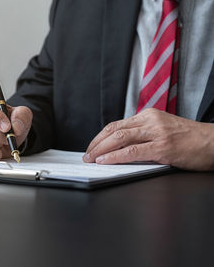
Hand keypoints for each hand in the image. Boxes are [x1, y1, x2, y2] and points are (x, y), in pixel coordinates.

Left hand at [84, 108, 213, 170]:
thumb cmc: (191, 140)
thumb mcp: (162, 129)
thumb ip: (143, 134)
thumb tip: (119, 147)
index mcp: (149, 116)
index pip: (116, 125)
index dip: (100, 137)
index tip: (91, 147)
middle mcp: (150, 121)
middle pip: (114, 130)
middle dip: (96, 144)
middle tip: (87, 155)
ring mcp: (157, 133)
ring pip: (120, 138)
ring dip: (101, 150)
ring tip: (92, 159)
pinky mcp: (163, 147)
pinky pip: (132, 151)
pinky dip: (115, 156)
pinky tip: (105, 161)